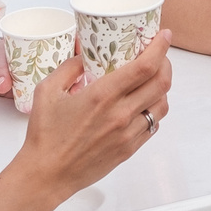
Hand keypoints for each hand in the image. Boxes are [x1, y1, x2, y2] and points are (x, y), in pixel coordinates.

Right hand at [16, 32, 173, 201]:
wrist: (47, 174)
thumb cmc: (45, 134)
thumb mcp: (47, 91)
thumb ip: (69, 67)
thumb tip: (83, 53)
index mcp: (102, 96)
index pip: (144, 67)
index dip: (159, 48)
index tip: (163, 35)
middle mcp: (120, 114)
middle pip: (161, 83)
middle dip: (166, 64)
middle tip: (159, 56)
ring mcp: (128, 133)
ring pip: (161, 105)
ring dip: (162, 88)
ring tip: (152, 80)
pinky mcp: (129, 149)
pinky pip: (153, 125)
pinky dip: (153, 110)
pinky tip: (142, 105)